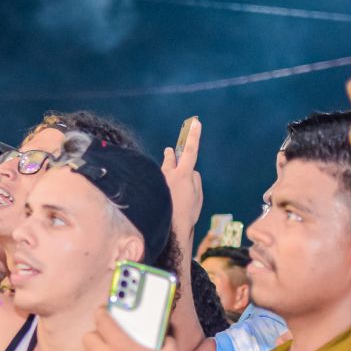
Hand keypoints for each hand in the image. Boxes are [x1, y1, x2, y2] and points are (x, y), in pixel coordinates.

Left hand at [162, 118, 203, 245]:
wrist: (171, 228)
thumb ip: (195, 179)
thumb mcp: (198, 195)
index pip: (191, 150)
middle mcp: (169, 174)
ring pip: (163, 171)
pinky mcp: (152, 188)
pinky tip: (161, 194)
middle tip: (169, 150)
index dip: (194, 136)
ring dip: (166, 171)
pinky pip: (158, 182)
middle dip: (172, 154)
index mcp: (184, 174)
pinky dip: (161, 186)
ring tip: (165, 172)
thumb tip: (190, 172)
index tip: (196, 123)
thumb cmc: (188, 212)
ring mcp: (159, 180)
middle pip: (171, 158)